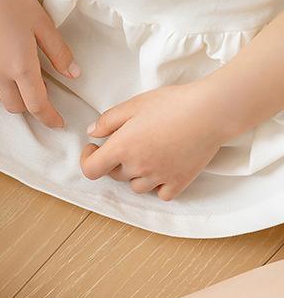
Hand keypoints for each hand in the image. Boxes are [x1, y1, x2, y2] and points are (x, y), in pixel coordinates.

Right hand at [0, 0, 79, 127]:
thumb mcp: (42, 23)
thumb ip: (58, 52)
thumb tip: (73, 74)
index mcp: (22, 66)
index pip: (37, 105)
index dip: (49, 118)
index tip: (57, 123)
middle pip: (14, 106)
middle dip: (27, 104)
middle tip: (35, 90)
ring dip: (5, 93)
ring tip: (11, 77)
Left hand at [80, 83, 224, 199]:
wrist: (211, 112)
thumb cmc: (173, 103)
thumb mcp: (134, 104)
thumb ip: (108, 120)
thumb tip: (92, 133)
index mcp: (122, 148)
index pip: (91, 170)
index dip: (87, 159)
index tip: (93, 148)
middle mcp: (138, 167)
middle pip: (115, 175)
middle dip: (116, 161)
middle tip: (129, 141)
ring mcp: (159, 178)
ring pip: (137, 187)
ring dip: (137, 174)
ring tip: (150, 153)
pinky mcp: (179, 183)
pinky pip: (161, 194)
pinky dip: (159, 185)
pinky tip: (164, 168)